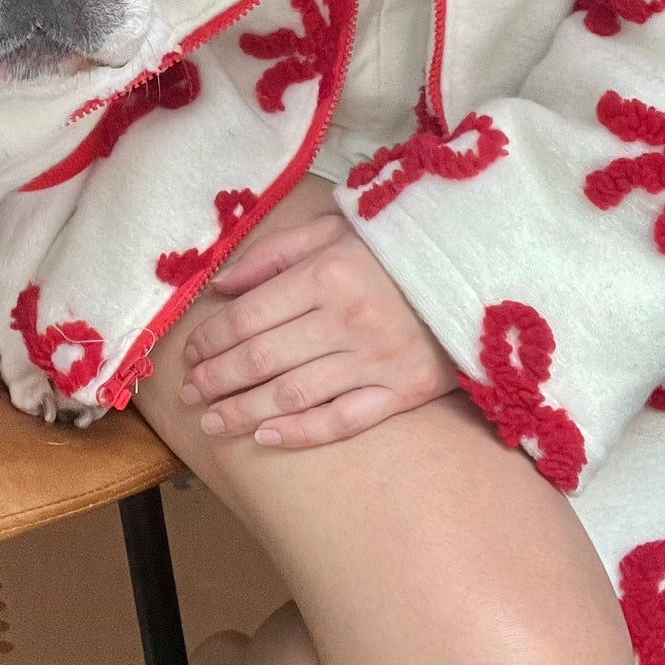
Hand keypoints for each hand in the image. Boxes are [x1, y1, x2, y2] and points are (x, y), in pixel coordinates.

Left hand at [179, 205, 455, 447]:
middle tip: (189, 393)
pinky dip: (302, 433)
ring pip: (294, 394)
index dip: (212, 340)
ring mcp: (377, 359)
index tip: (188, 354)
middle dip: (218, 378)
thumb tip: (220, 286)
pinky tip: (267, 437)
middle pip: (263, 359)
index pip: (250, 316)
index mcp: (327, 273)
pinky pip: (343, 420)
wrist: (476, 267)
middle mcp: (348, 319)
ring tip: (212, 422)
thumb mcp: (333, 228)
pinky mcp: (405, 391)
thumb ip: (274, 255)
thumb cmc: (394, 244)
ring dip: (245, 411)